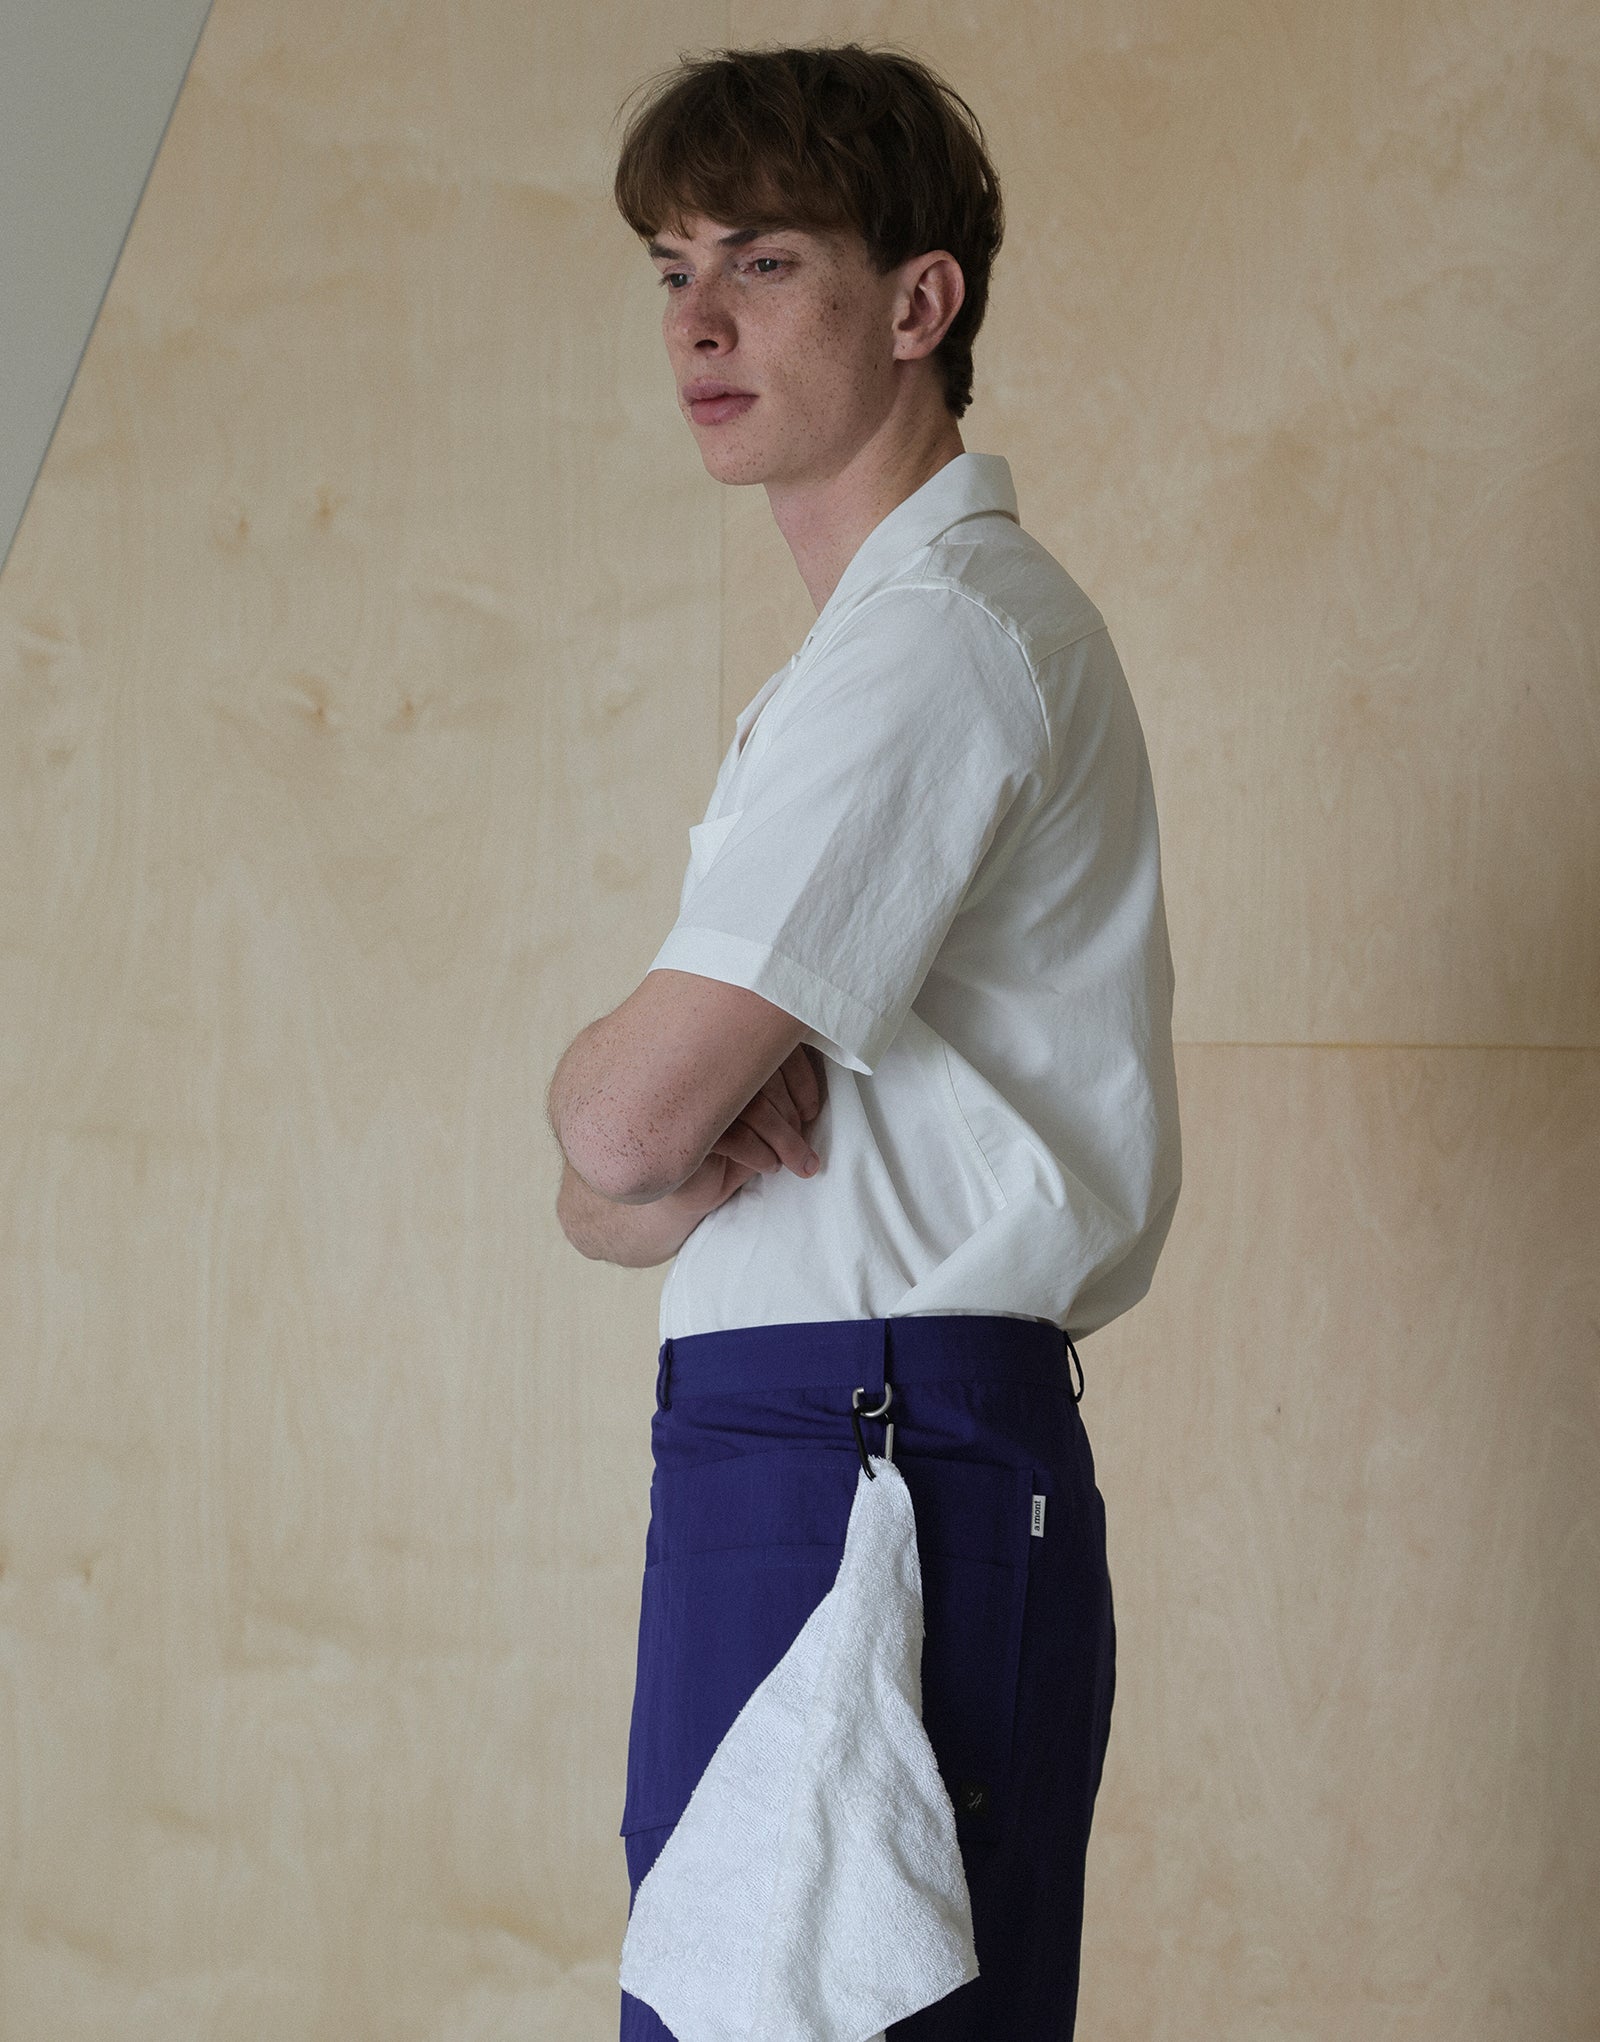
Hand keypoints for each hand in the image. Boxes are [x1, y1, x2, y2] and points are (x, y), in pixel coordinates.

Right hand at [668, 1044, 828, 1217]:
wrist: (694, 1188)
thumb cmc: (734, 1148)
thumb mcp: (765, 1120)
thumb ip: (783, 1096)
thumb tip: (813, 1101)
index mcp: (726, 1056)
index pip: (770, 1049)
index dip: (802, 1078)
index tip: (811, 1112)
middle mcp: (705, 1069)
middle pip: (765, 1080)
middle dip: (792, 1119)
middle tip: (802, 1151)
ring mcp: (690, 1096)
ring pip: (755, 1108)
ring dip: (785, 1141)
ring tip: (794, 1163)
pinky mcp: (681, 1131)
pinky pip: (736, 1136)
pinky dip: (762, 1154)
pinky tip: (768, 1166)